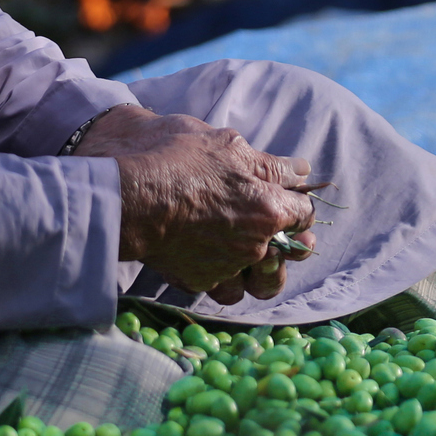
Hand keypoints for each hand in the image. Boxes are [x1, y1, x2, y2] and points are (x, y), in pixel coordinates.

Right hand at [71, 106, 315, 303]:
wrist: (131, 196)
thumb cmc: (179, 161)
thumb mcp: (229, 146)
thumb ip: (272, 165)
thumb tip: (301, 170)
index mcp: (269, 208)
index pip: (304, 212)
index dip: (298, 203)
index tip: (287, 199)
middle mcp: (255, 244)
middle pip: (290, 256)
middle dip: (287, 245)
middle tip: (274, 232)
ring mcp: (228, 267)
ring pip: (259, 284)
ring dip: (260, 273)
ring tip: (251, 257)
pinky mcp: (199, 281)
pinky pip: (223, 289)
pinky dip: (224, 278)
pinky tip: (216, 260)